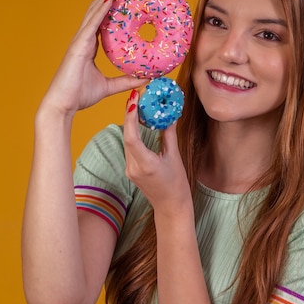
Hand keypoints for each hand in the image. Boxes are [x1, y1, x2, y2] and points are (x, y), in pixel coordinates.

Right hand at [40, 0, 141, 116]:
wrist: (63, 105)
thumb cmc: (79, 96)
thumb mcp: (108, 86)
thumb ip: (125, 81)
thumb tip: (145, 78)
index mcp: (89, 47)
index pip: (102, 22)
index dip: (113, 8)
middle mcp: (83, 39)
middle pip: (98, 11)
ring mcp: (80, 40)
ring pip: (95, 11)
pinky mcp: (78, 45)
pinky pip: (92, 23)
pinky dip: (102, 9)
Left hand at [123, 91, 191, 213]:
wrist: (170, 206)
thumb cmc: (176, 184)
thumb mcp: (174, 157)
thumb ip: (168, 135)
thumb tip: (168, 116)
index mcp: (146, 165)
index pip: (132, 137)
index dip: (130, 118)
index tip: (134, 100)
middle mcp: (133, 167)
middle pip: (126, 136)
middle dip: (130, 115)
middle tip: (135, 97)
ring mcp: (130, 170)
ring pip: (126, 141)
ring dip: (131, 124)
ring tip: (138, 106)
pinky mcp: (130, 170)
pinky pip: (129, 148)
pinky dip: (133, 135)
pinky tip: (139, 124)